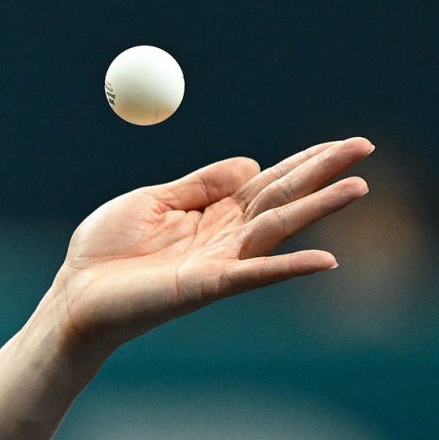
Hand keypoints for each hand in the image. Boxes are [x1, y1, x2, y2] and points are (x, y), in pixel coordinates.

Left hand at [47, 137, 373, 356]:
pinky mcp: (205, 286)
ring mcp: (219, 263)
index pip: (267, 181)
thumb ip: (198, 185)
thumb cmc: (104, 252)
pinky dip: (289, 267)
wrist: (73, 296)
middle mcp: (223, 237)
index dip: (302, 161)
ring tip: (357, 187)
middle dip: (323, 172)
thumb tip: (250, 163)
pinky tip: (325, 261)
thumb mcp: (150, 201)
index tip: (340, 143)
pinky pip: (254, 274)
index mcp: (210, 213)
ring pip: (277, 228)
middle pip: (282, 197)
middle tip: (365, 146)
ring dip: (319, 208)